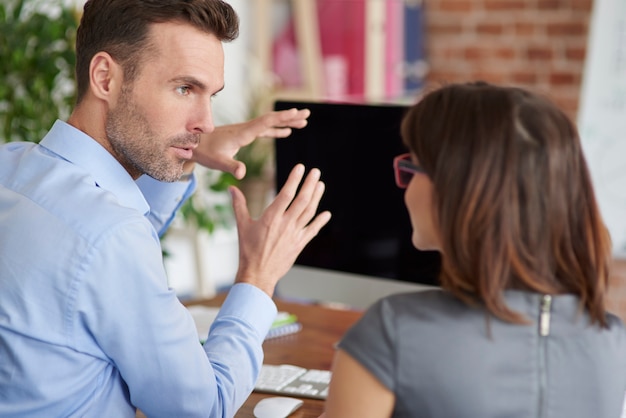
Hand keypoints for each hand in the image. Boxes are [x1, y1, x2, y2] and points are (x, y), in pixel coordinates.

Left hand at [193, 108, 310, 178]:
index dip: (283, 118)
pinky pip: (265, 131)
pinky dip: (277, 131)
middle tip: (307, 114)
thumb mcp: (218, 162)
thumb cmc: (205, 153)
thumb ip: (231, 166)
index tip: (297, 113)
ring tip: (303, 122)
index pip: (266, 123)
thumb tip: (242, 174)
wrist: (193, 144)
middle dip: (290, 117)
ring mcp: (246, 131)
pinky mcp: (244, 136)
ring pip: (270, 124)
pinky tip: (286, 133)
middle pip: (272, 120)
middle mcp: (246, 129)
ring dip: (286, 123)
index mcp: (243, 133)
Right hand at [230, 164, 330, 295]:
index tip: (300, 168)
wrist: (258, 275)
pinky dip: (320, 221)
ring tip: (321, 185)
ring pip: (309, 212)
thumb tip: (232, 188)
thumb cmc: (248, 251)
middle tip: (316, 172)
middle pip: (302, 200)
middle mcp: (285, 224)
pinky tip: (327, 214)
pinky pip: (312, 230)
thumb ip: (239, 205)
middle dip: (310, 184)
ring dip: (316, 198)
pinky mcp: (299, 244)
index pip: (286, 194)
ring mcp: (294, 235)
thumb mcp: (242, 226)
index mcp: (271, 218)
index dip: (294, 179)